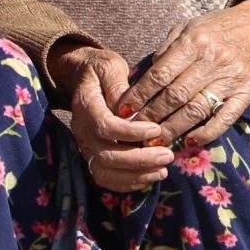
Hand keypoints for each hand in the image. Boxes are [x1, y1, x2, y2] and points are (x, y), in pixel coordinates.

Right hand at [52, 42, 172, 193]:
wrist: (82, 78)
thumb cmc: (101, 70)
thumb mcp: (110, 66)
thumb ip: (119, 84)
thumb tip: (131, 107)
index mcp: (85, 106)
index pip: (105, 126)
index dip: (131, 132)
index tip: (156, 129)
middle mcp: (82, 131)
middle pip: (106, 155)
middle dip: (139, 160)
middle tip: (167, 155)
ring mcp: (85, 146)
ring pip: (104, 171)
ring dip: (135, 175)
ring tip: (163, 169)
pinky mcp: (92, 156)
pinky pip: (104, 178)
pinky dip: (127, 183)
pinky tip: (149, 177)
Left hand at [122, 1, 249, 147]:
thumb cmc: (215, 29)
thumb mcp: (187, 28)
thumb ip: (165, 51)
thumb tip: (140, 79)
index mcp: (194, 41)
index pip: (160, 74)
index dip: (140, 94)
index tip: (124, 109)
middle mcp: (213, 60)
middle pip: (176, 95)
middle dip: (152, 115)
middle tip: (134, 131)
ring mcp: (231, 78)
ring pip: (197, 109)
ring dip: (173, 129)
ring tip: (155, 141)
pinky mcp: (247, 92)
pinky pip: (225, 118)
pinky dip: (207, 133)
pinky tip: (190, 142)